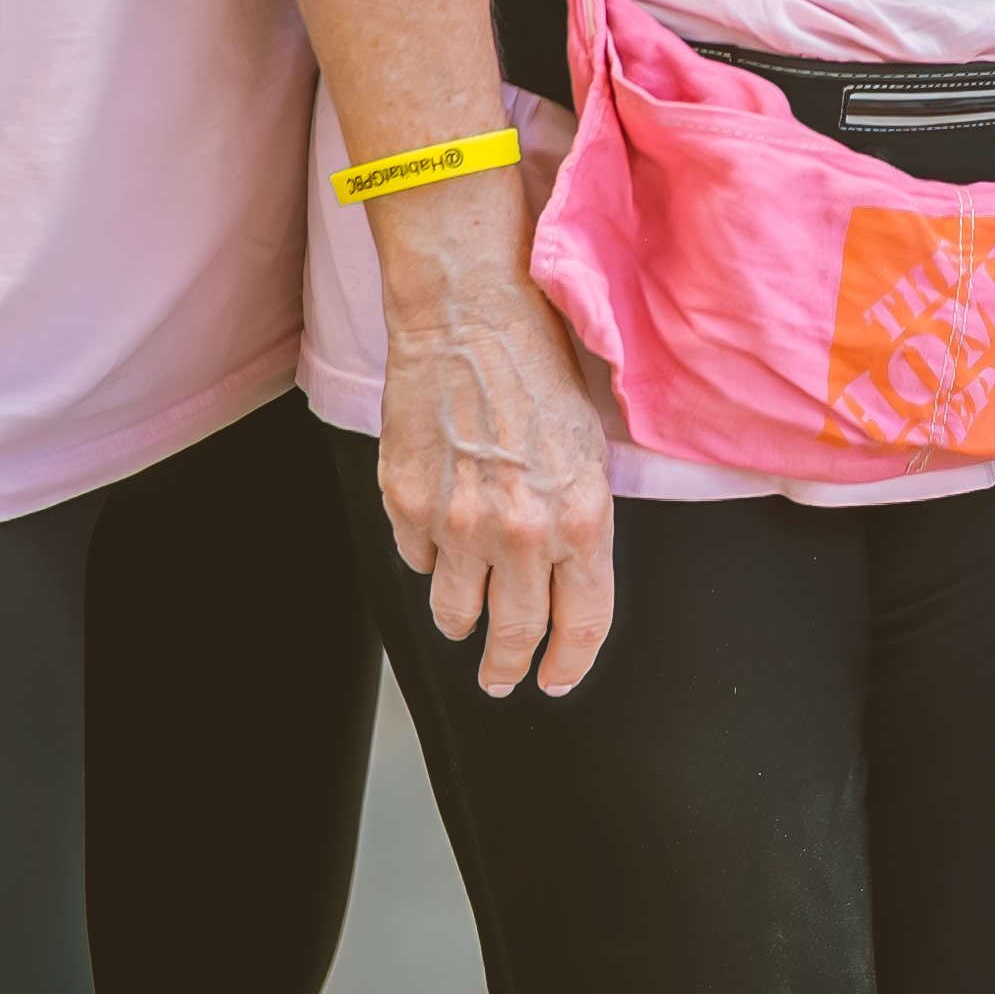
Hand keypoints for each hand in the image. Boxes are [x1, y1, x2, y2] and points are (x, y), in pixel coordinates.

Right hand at [382, 237, 618, 696]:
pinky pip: (414, 560)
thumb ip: (580, 518)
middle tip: (501, 678)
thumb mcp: (589, 444)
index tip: (555, 679)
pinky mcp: (406, 504)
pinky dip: (426, 557)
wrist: (468, 314)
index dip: (569, 663)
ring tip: (464, 617)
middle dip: (508, 667)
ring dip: (461, 620)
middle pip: (513, 635)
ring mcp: (457, 522)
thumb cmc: (538, 365)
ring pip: (453, 611)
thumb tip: (569, 576)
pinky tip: (437, 531)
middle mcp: (521, 532)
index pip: (584, 623)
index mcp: (581, 516)